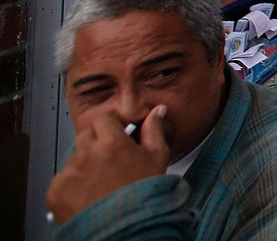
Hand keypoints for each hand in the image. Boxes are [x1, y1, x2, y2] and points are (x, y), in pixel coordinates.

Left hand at [46, 105, 169, 222]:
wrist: (126, 230)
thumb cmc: (143, 195)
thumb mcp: (157, 159)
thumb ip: (154, 130)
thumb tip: (156, 111)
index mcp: (112, 143)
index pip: (103, 119)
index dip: (111, 128)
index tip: (116, 138)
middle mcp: (87, 154)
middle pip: (86, 136)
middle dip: (96, 144)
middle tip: (110, 163)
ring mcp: (69, 173)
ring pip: (74, 158)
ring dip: (84, 165)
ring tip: (101, 183)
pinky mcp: (56, 191)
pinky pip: (62, 179)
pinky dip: (72, 185)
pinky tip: (89, 194)